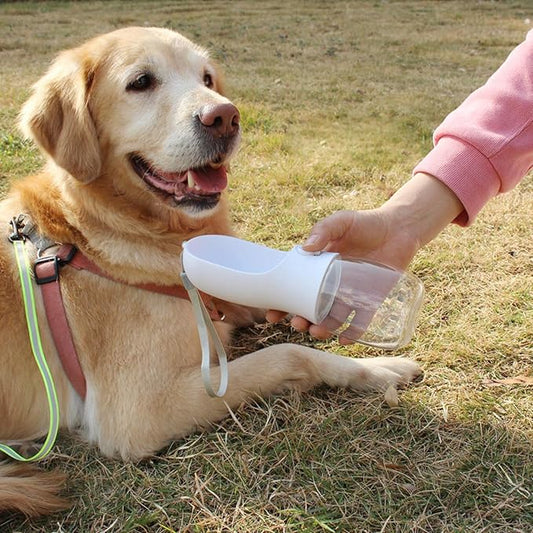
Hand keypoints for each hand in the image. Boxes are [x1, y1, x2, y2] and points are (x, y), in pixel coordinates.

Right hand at [266, 209, 417, 340]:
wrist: (399, 228)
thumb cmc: (366, 222)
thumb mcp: (341, 221)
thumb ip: (323, 229)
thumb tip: (305, 247)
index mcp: (318, 269)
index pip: (295, 289)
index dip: (282, 303)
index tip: (273, 314)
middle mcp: (331, 285)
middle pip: (311, 309)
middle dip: (300, 320)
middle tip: (297, 324)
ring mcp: (350, 295)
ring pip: (332, 319)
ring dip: (322, 329)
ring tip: (317, 331)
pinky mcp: (371, 301)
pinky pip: (360, 322)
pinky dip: (353, 333)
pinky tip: (345, 339)